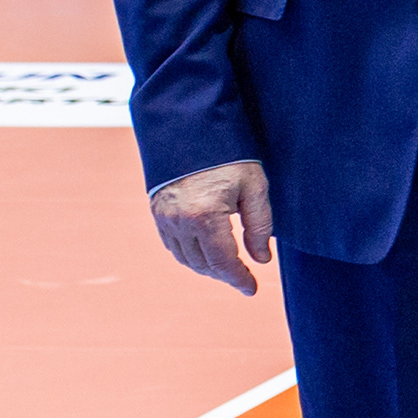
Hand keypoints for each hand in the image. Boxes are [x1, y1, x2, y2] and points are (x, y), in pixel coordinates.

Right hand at [150, 160, 274, 296]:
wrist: (190, 129)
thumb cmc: (230, 156)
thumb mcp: (254, 188)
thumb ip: (260, 225)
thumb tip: (261, 258)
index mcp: (205, 217)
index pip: (223, 262)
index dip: (238, 279)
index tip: (251, 289)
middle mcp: (179, 221)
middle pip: (203, 264)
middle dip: (224, 275)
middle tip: (243, 278)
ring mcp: (163, 217)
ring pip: (185, 258)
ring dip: (206, 268)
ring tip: (228, 268)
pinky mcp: (156, 211)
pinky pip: (171, 245)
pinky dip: (189, 255)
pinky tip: (205, 253)